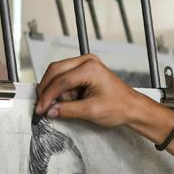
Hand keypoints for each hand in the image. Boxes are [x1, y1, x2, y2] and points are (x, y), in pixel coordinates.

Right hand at [35, 54, 151, 129]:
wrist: (132, 107)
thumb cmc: (120, 106)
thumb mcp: (91, 111)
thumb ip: (67, 110)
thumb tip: (50, 110)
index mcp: (90, 68)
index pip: (60, 81)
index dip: (48, 96)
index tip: (41, 108)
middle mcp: (87, 61)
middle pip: (55, 71)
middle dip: (47, 90)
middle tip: (43, 106)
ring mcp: (86, 63)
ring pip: (58, 73)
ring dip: (56, 90)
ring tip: (66, 104)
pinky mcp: (85, 69)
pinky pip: (65, 76)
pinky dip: (63, 89)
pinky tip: (70, 99)